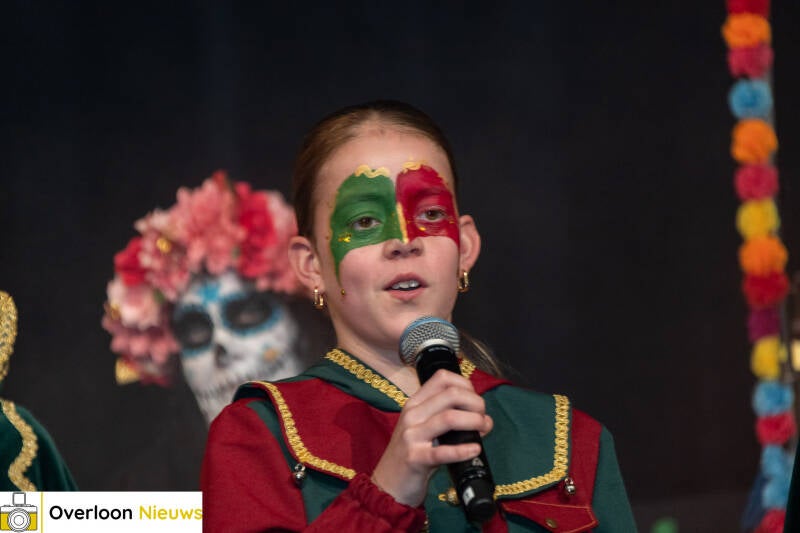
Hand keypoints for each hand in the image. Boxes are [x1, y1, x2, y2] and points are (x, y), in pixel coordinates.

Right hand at [370, 369, 492, 506]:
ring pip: (449, 418)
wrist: (388, 484)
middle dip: (476, 403)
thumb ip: (444, 417)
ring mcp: (411, 436)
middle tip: (483, 417)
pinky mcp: (415, 459)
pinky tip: (474, 449)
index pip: (442, 378)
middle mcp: (412, 415)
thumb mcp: (422, 429)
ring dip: (474, 421)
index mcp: (414, 404)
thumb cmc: (412, 455)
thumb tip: (482, 417)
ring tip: (484, 429)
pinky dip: (463, 450)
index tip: (475, 401)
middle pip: (451, 395)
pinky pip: (443, 451)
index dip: (466, 385)